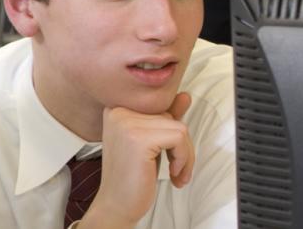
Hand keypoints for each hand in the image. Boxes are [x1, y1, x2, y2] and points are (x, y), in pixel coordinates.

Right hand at [80, 93, 194, 227]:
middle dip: (181, 146)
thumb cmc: (134, 176)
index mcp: (118, 109)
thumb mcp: (152, 143)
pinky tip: (174, 174)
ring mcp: (126, 124)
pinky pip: (180, 138)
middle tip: (176, 168)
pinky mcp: (138, 139)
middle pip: (172, 117)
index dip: (171, 134)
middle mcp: (118, 112)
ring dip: (185, 154)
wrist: (116, 206)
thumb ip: (167, 119)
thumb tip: (184, 95)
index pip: (162, 108)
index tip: (171, 155)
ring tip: (176, 172)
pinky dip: (184, 158)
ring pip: (180, 128)